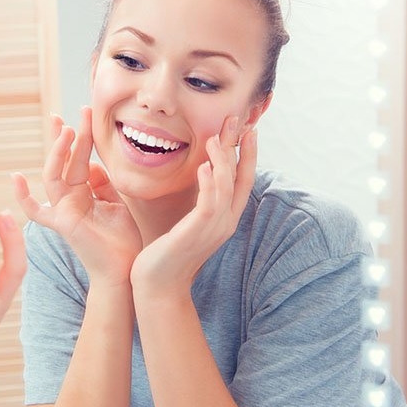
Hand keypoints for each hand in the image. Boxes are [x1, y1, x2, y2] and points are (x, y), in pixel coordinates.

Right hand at [12, 107, 141, 287]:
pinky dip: (23, 197)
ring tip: (67, 130)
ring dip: (58, 152)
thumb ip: (103, 183)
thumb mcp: (116, 203)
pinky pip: (36, 211)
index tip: (84, 112)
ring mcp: (63, 210)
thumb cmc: (122, 240)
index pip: (78, 159)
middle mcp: (69, 199)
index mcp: (83, 193)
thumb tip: (91, 164)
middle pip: (64, 161)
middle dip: (68, 136)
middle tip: (71, 113)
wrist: (126, 269)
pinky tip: (16, 178)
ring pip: (54, 175)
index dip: (80, 137)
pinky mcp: (62, 223)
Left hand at [131, 117, 256, 293]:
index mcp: (225, 218)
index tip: (248, 129)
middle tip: (238, 120)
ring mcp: (214, 229)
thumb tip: (200, 176)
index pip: (244, 181)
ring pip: (226, 187)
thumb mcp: (187, 222)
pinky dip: (208, 183)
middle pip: (241, 179)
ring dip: (222, 160)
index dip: (248, 155)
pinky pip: (209, 203)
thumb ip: (198, 202)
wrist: (158, 285)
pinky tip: (202, 166)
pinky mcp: (197, 233)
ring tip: (216, 138)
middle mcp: (226, 222)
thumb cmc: (167, 253)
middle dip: (240, 148)